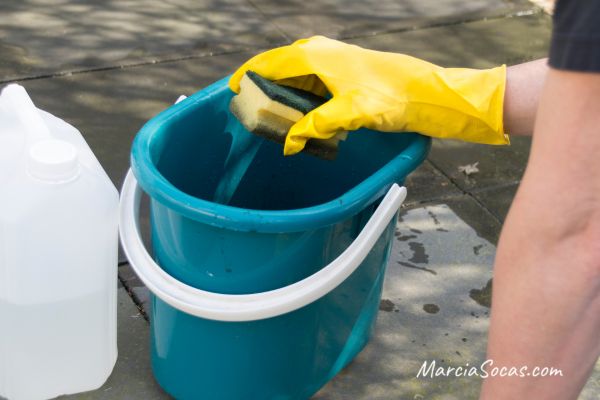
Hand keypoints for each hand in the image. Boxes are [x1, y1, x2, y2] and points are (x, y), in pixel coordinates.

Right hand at [230, 36, 507, 154]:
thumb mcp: (350, 114)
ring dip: (282, 92)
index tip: (231, 90)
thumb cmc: (391, 97)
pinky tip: (302, 114)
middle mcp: (322, 51)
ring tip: (271, 113)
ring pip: (297, 74)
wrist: (427, 92)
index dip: (248, 75)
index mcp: (316, 55)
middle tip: (249, 106)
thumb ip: (315, 126)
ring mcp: (335, 59)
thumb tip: (288, 143)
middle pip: (280, 65)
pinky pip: (312, 81)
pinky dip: (301, 95)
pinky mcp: (346, 71)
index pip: (270, 62)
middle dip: (262, 84)